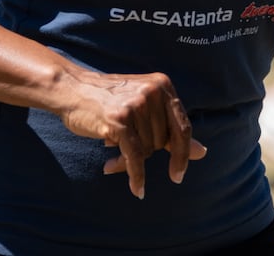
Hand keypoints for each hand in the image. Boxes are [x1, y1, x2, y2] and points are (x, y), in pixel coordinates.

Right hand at [58, 69, 206, 198]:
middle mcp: (153, 92)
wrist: (71, 89)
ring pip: (146, 150)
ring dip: (130, 161)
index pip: (182, 127)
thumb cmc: (108, 100)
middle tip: (125, 159)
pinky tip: (137, 189)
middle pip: (161, 141)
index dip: (182, 154)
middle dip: (146, 154)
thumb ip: (172, 129)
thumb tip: (202, 152)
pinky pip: (135, 156)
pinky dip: (136, 175)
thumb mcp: (144, 109)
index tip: (178, 174)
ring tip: (112, 156)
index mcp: (163, 85)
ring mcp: (136, 105)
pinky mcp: (120, 120)